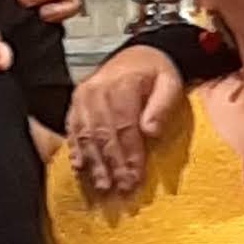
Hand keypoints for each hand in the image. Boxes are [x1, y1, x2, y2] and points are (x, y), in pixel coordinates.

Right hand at [66, 46, 181, 198]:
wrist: (137, 55)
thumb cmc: (156, 72)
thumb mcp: (170, 83)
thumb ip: (162, 105)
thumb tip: (151, 131)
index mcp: (122, 85)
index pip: (125, 126)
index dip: (129, 155)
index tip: (135, 177)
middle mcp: (97, 90)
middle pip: (104, 134)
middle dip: (112, 165)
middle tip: (120, 188)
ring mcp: (83, 97)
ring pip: (87, 135)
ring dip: (95, 163)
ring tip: (103, 185)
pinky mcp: (76, 103)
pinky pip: (73, 130)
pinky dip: (77, 150)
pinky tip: (80, 167)